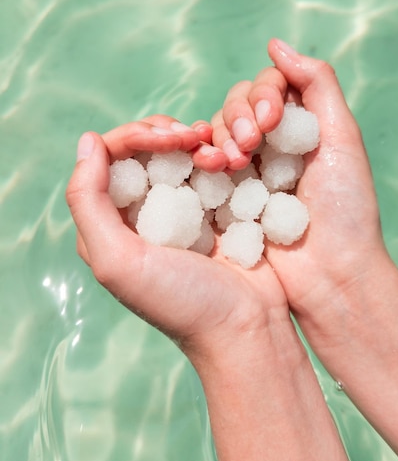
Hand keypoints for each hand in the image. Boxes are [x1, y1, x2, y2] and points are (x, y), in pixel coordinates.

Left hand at [66, 114, 290, 361]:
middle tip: (193, 138)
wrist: (246, 326)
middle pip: (142, 148)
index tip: (169, 140)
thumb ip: (88, 201)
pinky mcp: (212, 208)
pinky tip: (229, 159)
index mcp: (110, 222)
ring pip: (177, 151)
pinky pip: (208, 166)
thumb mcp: (118, 260)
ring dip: (195, 141)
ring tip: (217, 153)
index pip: (109, 157)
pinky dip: (216, 154)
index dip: (136, 136)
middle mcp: (141, 210)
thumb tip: (88, 141)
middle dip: (166, 133)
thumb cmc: (181, 302)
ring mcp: (179, 208)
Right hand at [211, 39, 387, 326]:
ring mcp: (247, 167)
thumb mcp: (342, 139)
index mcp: (300, 124)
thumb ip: (317, 84)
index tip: (270, 123)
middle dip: (240, 116)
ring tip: (235, 162)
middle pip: (238, 102)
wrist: (331, 275)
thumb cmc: (346, 210)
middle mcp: (272, 141)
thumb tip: (275, 44)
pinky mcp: (227, 193)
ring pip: (218, 127)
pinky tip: (211, 165)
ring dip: (222, 135)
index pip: (268, 85)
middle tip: (252, 146)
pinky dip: (204, 155)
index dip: (263, 94)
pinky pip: (204, 160)